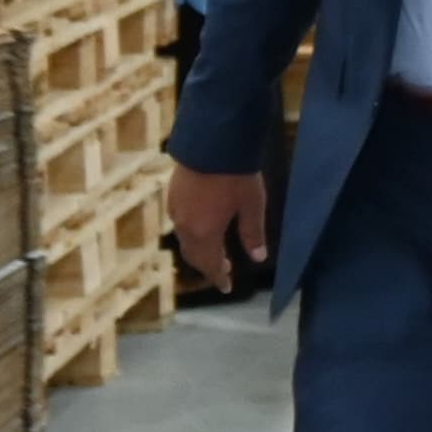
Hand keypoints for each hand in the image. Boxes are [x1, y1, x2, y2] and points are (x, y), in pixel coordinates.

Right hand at [170, 161, 270, 292]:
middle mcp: (185, 226)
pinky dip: (191, 234)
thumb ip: (253, 233)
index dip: (218, 277)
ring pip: (184, 240)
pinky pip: (180, 224)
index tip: (226, 288)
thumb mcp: (252, 205)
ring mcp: (175, 210)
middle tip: (223, 272)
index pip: (210, 264)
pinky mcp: (172, 196)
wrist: (211, 143)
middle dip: (208, 266)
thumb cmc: (236, 176)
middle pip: (194, 255)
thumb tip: (258, 258)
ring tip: (215, 253)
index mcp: (204, 233)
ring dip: (199, 251)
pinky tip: (202, 228)